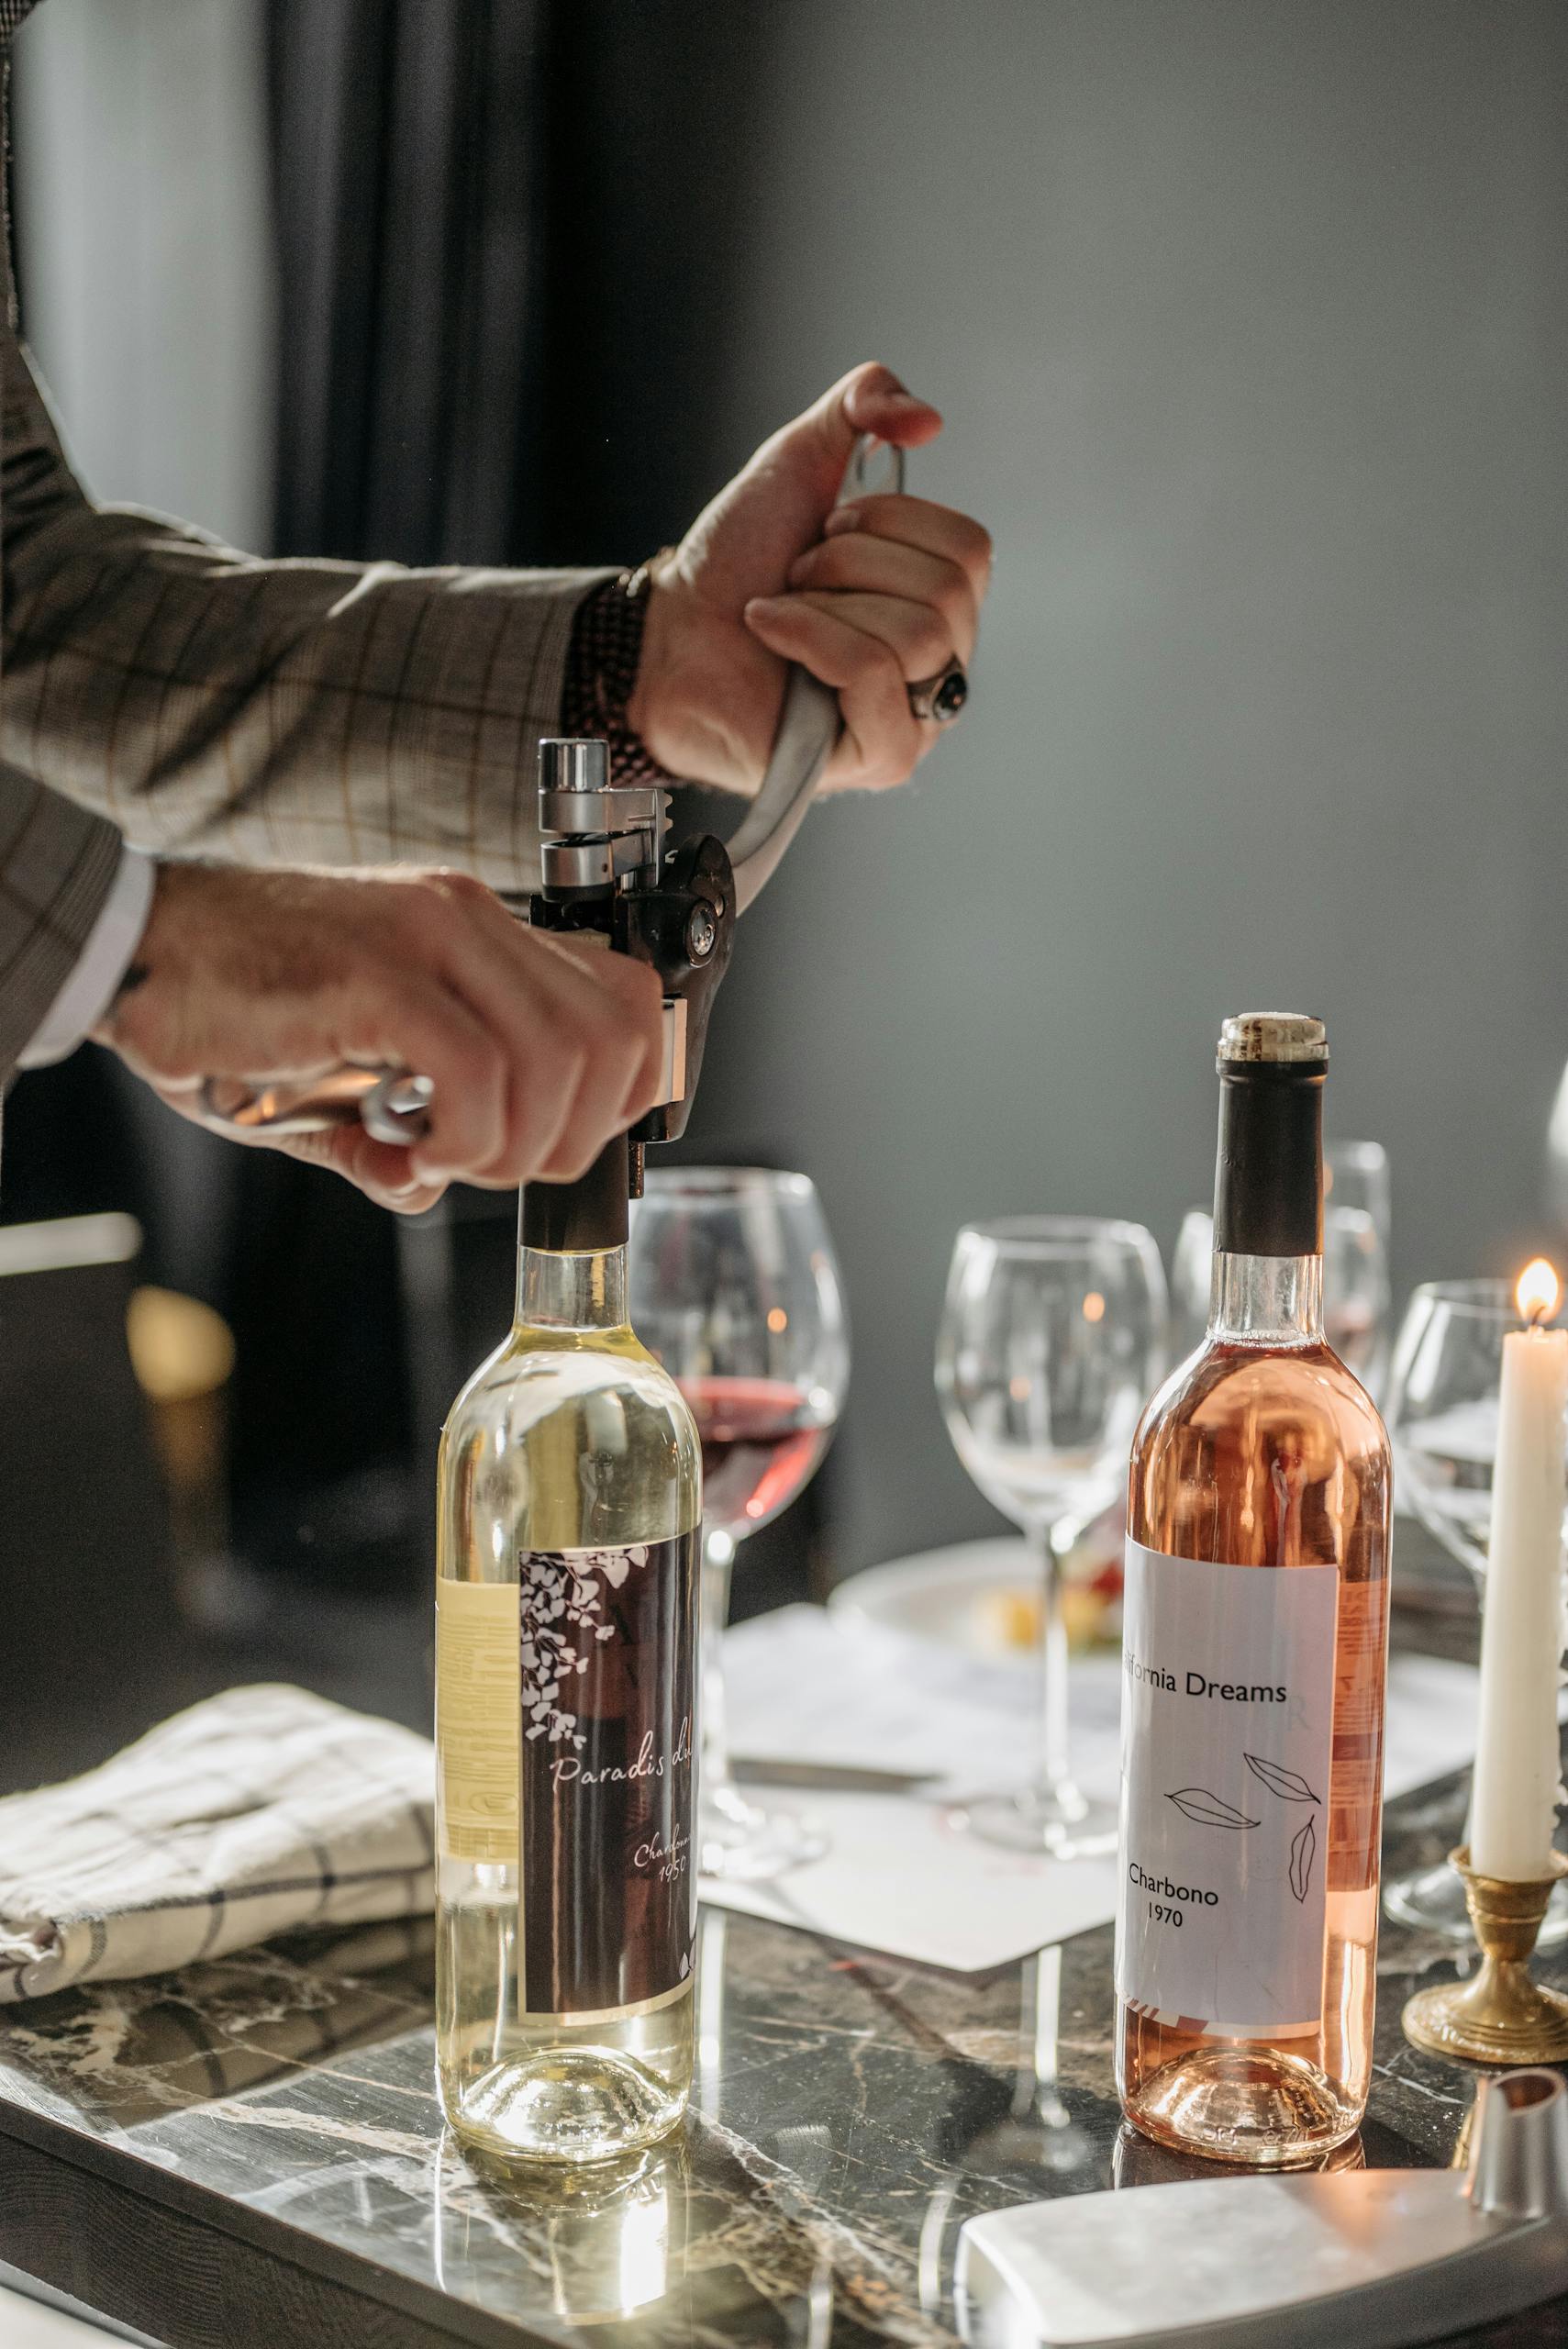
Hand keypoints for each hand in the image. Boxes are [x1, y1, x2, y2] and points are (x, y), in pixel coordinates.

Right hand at [94, 862, 665, 1213]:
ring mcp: (428, 936)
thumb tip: (423, 1189)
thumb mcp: (341, 1066)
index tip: (544, 1143)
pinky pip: (480, 1074)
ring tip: (440, 1162)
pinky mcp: (377, 977)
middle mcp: (468, 918)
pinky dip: (466, 1140)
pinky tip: (409, 1154)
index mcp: (477, 928)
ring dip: (515, 1147)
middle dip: (569, 1139)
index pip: (625, 999)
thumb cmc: (227, 1000)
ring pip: (560, 1060)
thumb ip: (397, 1128)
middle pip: (612, 1039)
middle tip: (484, 1166)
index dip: (612, 1096)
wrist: (129, 946)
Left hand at [627, 361, 991, 794]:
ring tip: (781, 610)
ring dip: (826, 603)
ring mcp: (918, 719)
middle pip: (947, 591)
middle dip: (850, 562)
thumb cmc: (738, 562)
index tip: (825, 530)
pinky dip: (813, 639)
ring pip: (919, 635)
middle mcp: (944, 663)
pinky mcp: (881, 758)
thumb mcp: (801, 457)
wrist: (669, 629)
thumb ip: (864, 402)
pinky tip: (771, 635)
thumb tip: (928, 422)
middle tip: (797, 574)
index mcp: (944, 600)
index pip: (969, 548)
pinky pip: (875, 677)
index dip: (889, 521)